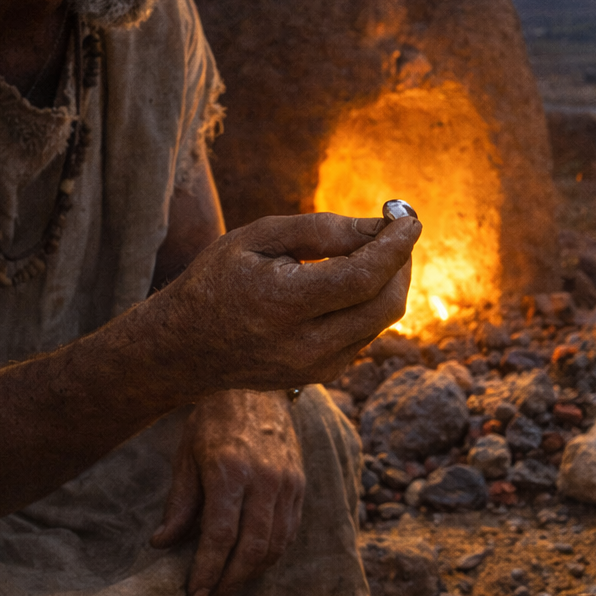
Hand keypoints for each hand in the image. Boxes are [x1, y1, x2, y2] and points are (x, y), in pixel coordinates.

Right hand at [150, 211, 420, 396]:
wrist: (186, 347)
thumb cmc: (220, 279)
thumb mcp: (259, 239)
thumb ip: (322, 231)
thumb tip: (381, 226)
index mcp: (282, 305)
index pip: (361, 279)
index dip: (394, 248)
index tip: (409, 220)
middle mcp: (305, 345)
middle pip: (384, 305)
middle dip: (400, 264)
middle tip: (396, 233)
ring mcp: (317, 367)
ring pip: (381, 321)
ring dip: (388, 283)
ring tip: (370, 253)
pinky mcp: (324, 375)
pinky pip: (366, 334)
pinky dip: (369, 304)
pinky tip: (349, 284)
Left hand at [151, 390, 305, 595]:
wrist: (256, 389)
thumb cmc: (213, 423)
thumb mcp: (186, 458)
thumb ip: (179, 504)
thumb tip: (162, 544)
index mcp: (231, 472)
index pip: (221, 536)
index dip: (207, 570)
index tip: (194, 593)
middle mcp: (266, 480)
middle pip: (253, 548)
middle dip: (230, 581)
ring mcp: (288, 484)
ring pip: (276, 545)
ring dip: (251, 574)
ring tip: (227, 589)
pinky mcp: (300, 487)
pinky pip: (289, 532)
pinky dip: (270, 556)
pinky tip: (250, 566)